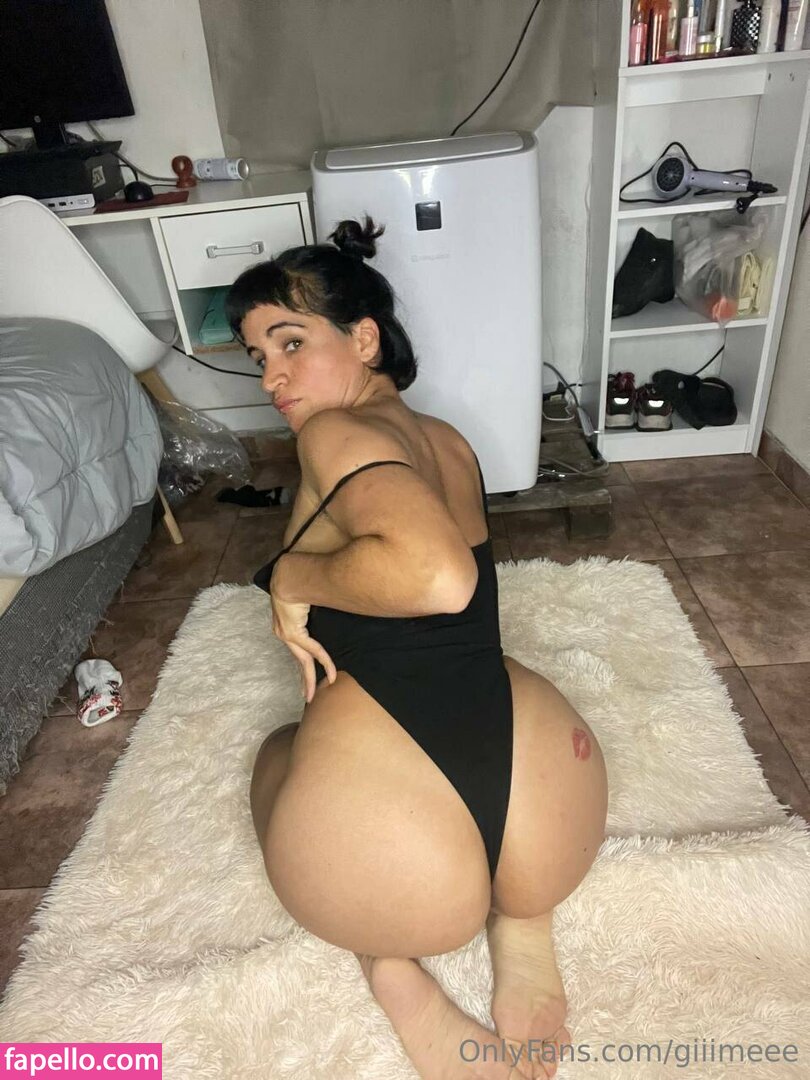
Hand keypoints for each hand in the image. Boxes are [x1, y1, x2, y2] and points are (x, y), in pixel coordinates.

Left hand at [270, 556, 337, 703]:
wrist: (288, 574)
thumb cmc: (299, 580)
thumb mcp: (307, 599)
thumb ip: (313, 608)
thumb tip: (323, 610)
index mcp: (285, 625)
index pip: (299, 649)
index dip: (308, 663)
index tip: (315, 674)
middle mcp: (283, 632)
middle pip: (298, 661)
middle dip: (305, 680)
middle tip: (309, 696)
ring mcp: (285, 633)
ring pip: (302, 660)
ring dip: (310, 678)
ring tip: (313, 693)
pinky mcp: (291, 631)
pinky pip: (311, 649)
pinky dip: (322, 659)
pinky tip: (331, 672)